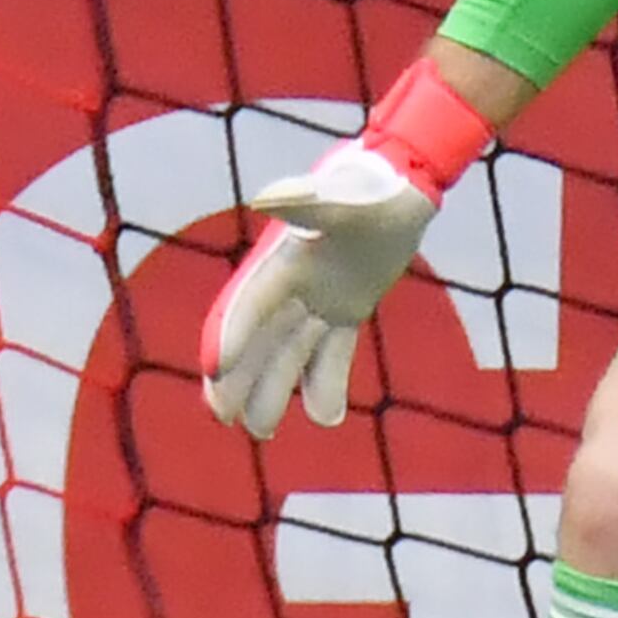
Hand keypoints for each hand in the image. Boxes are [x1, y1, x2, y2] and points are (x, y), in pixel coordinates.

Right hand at [200, 141, 439, 438]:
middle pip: (258, 340)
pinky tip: (327, 418)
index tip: (215, 370)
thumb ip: (306, 203)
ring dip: (273, 390)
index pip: (250, 303)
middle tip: (224, 418)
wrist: (402, 186)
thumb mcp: (343, 198)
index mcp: (283, 261)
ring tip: (262, 431)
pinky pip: (332, 353)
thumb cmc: (371, 187)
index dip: (232, 335)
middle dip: (238, 378)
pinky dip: (327, 382)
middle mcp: (294, 286)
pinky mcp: (346, 310)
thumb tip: (265, 198)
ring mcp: (318, 300)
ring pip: (289, 353)